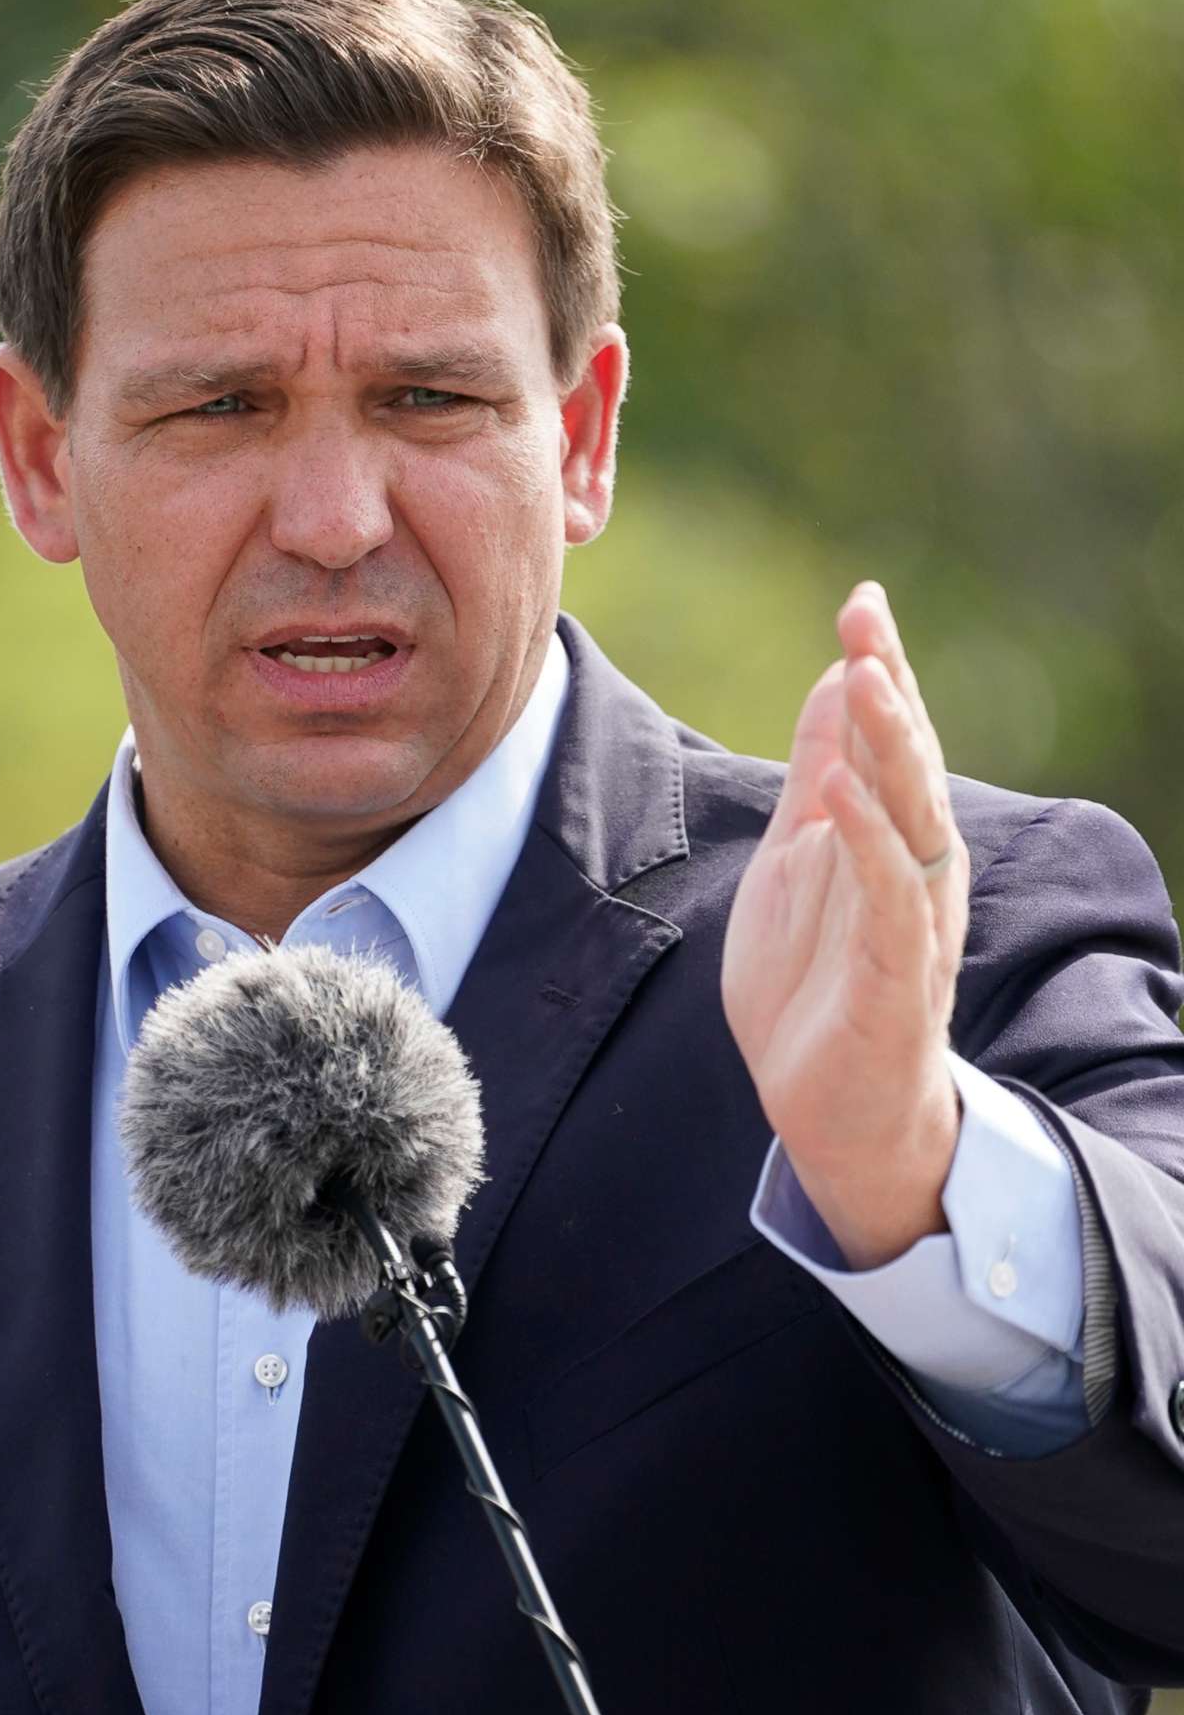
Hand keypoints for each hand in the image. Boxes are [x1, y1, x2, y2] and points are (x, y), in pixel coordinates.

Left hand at [721, 580, 967, 1267]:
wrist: (833, 1114)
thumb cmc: (817, 986)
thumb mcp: (799, 859)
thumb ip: (818, 774)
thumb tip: (835, 677)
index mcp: (891, 838)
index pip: (890, 740)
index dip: (878, 669)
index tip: (860, 601)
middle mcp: (916, 871)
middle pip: (910, 765)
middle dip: (889, 689)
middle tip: (866, 620)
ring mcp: (911, 924)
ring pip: (913, 821)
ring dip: (890, 751)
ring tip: (864, 679)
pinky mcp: (897, 979)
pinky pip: (891, 901)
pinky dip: (870, 845)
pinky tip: (841, 796)